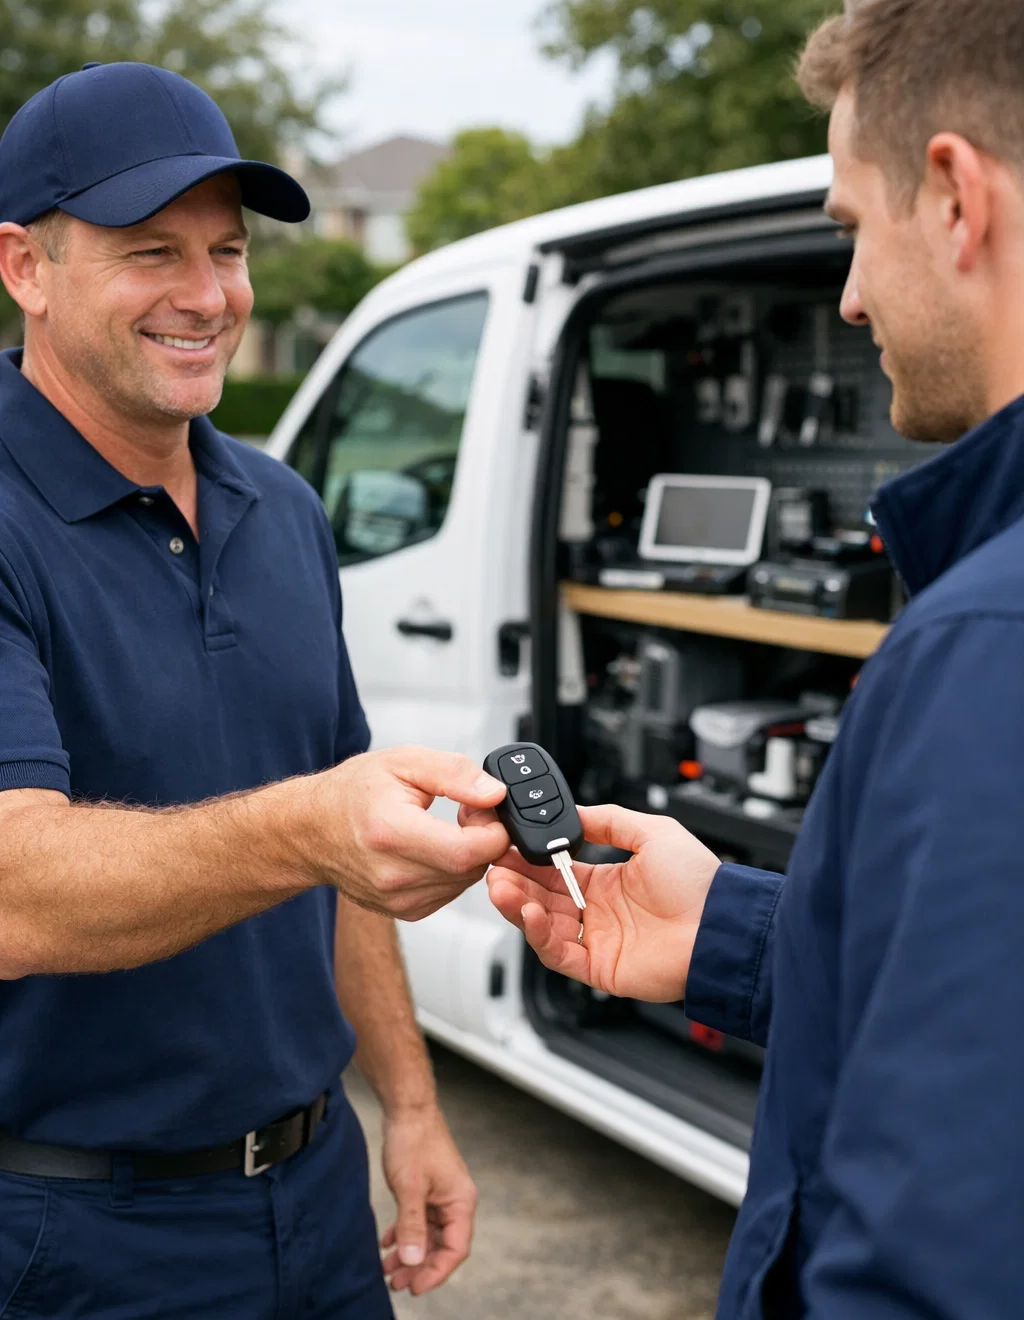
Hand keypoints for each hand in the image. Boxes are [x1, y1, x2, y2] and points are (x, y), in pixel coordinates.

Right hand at [300, 746, 509, 920]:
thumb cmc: (352, 793)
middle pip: (472, 868)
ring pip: (466, 882)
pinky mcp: (405, 910)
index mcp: (392, 833)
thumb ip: (454, 774)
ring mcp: (398, 899)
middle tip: (466, 811)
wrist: (311, 829)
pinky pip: (451, 892)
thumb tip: (494, 793)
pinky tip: (434, 848)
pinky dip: (453, 870)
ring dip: (469, 854)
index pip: (469, 852)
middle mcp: (393, 874)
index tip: (484, 807)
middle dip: (483, 838)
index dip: (492, 829)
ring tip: (444, 827)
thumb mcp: (404, 762)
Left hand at [379, 1104, 476, 1295]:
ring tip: (388, 1270)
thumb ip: (412, 1226)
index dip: (436, 1272)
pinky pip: (419, 1221)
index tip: (414, 1287)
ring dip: (410, 1253)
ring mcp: (441, 1195)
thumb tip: (414, 1261)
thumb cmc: (413, 1141)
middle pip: (442, 1246)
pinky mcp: (428, 1189)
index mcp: (461, 1202)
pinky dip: (405, 1234)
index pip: (455, 1250)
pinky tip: (387, 1244)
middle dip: (419, 1267)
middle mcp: (455, 1201)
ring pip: (429, 1236)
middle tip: (395, 1283)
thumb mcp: (409, 1188)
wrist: (407, 1108)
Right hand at [487, 804, 720, 1001]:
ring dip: (516, 905)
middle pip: (540, 897)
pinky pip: (558, 954)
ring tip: (499, 886)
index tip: (507, 844)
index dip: (528, 859)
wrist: (722, 925)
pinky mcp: (599, 968)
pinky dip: (537, 935)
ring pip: (541, 925)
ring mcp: (597, 941)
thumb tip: (573, 812)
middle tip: (492, 865)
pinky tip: (528, 912)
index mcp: (607, 883)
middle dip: (513, 881)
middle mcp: (598, 913)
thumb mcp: (653, 832)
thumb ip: (610, 821)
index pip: (554, 871)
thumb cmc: (700, 883)